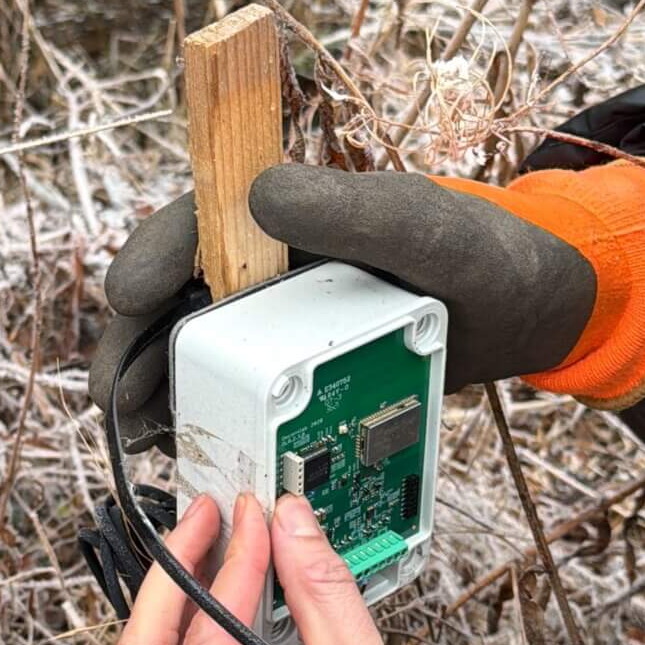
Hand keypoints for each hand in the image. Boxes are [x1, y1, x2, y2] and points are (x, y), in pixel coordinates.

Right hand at [88, 165, 597, 449]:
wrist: (529, 313)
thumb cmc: (483, 253)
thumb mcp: (420, 226)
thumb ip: (347, 210)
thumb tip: (259, 196)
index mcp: (286, 218)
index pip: (196, 227)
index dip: (152, 258)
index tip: (129, 296)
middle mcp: (268, 269)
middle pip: (176, 301)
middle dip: (136, 346)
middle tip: (115, 398)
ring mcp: (278, 325)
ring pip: (194, 354)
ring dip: (157, 390)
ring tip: (138, 432)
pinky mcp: (297, 374)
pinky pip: (235, 396)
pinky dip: (203, 420)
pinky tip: (187, 448)